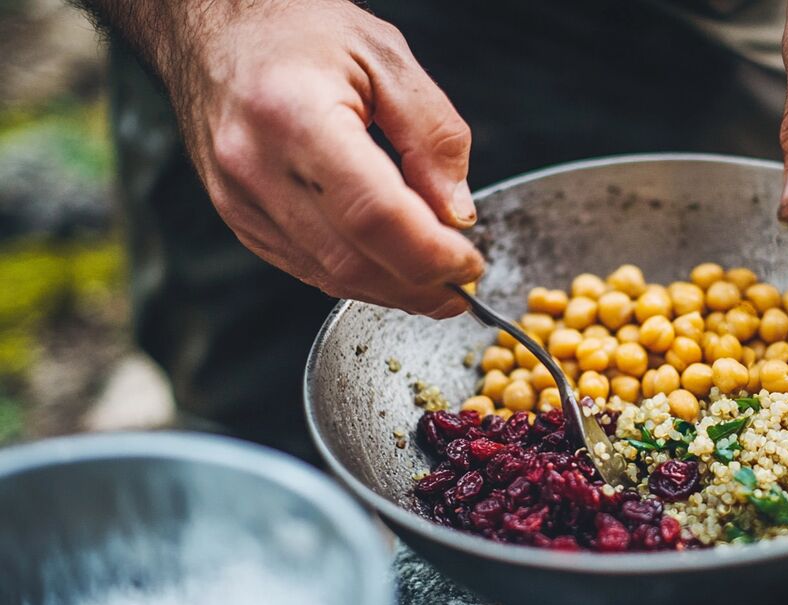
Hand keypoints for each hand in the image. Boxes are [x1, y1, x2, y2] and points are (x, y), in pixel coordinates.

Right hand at [148, 0, 483, 314]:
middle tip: (463, 281)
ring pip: (330, 276)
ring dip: (392, 289)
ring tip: (438, 280)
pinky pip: (307, 267)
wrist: (209, 24)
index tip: (471, 262)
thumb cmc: (293, 26)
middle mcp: (257, 166)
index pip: (375, 215)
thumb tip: (458, 212)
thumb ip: (433, 135)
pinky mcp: (237, 217)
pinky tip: (390, 265)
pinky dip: (358, 276)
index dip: (432, 253)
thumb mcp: (385, 56)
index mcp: (294, 116)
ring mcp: (240, 199)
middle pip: (353, 260)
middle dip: (420, 285)